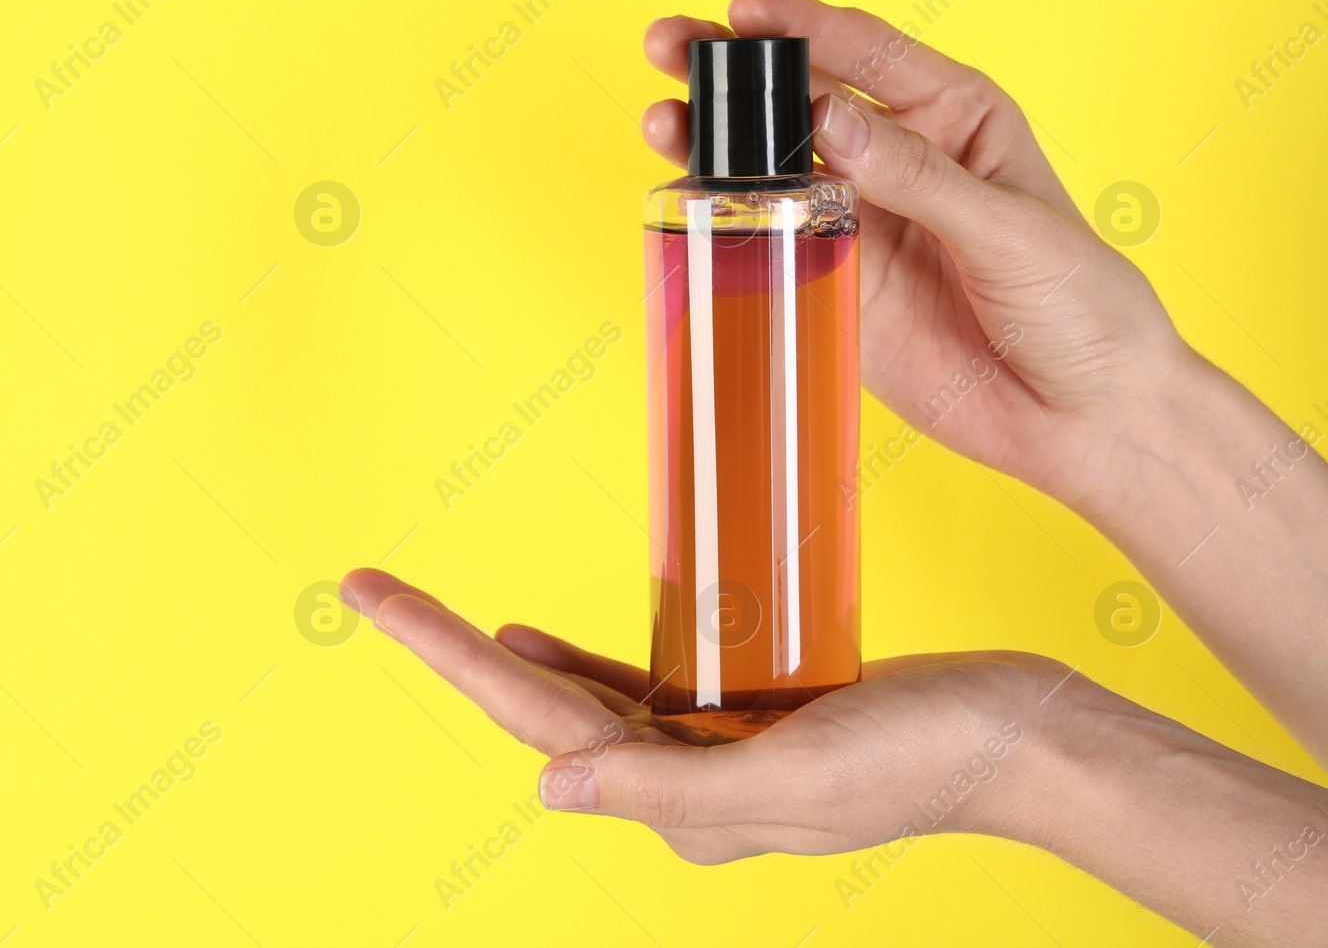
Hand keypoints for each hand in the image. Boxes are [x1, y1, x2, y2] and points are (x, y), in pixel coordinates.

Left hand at [339, 568, 1067, 864]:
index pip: (535, 722)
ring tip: (434, 615)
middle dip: (449, 646)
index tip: (373, 595)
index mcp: (680, 804)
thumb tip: (550, 789)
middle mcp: (680, 784)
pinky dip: (579, 664)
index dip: (447, 652)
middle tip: (370, 587)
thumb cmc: (925, 758)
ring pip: (577, 699)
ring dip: (502, 658)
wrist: (1020, 738)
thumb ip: (671, 787)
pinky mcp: (741, 712)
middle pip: (535, 707)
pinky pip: (635, 689)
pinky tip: (540, 640)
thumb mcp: (796, 779)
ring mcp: (708, 750)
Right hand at [642, 0, 1190, 515]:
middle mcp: (898, 162)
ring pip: (773, 170)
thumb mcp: (1010, 228)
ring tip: (663, 121)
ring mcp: (862, 224)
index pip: (867, 55)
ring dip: (716, 145)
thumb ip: (919, 176)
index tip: (744, 15)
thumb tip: (833, 122)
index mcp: (955, 118)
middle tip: (675, 49)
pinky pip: (772, 245)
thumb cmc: (1081, 304)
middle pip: (801, 102)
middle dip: (736, 76)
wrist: (1082, 417)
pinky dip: (728, 224)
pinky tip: (688, 202)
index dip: (803, 27)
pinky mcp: (837, 286)